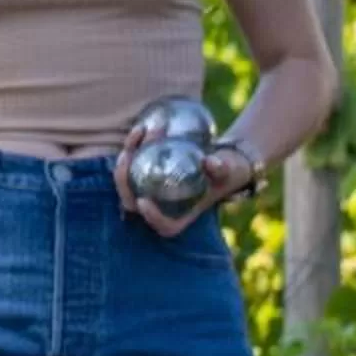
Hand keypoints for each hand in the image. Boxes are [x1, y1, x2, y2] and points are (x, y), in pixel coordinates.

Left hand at [114, 129, 254, 237]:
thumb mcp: (231, 170)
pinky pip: (131, 163)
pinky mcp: (147, 171)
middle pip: (133, 203)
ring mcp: (153, 188)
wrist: (223, 158)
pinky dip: (133, 146)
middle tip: (129, 156)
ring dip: (127, 157)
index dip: (152, 217)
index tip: (144, 201)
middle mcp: (164, 204)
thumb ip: (223, 168)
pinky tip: (140, 129)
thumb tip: (210, 163)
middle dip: (124, 181)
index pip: (166, 226)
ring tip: (139, 134)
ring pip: (128, 180)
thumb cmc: (230, 170)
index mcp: (185, 213)